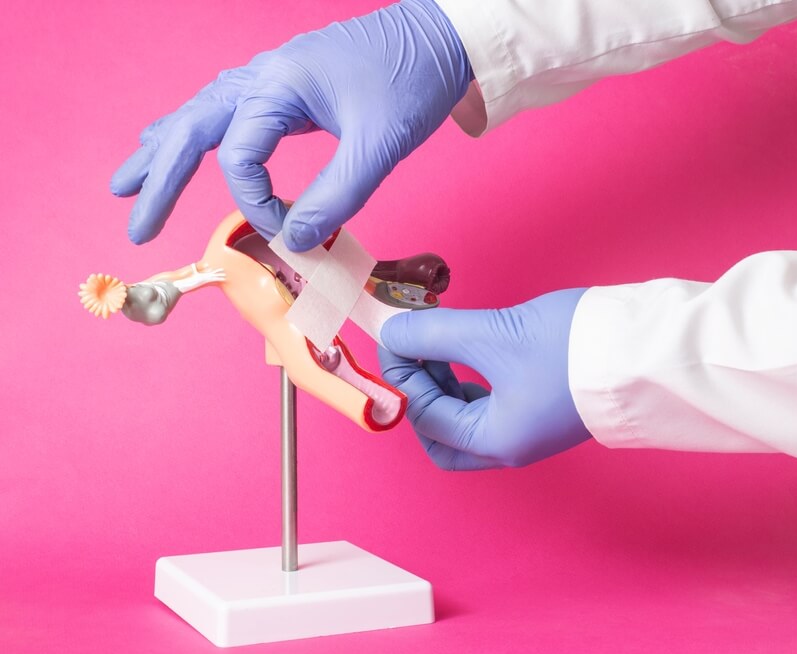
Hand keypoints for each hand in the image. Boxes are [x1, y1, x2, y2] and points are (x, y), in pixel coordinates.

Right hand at [111, 0, 470, 248]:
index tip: (288, 229)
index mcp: (280, 84)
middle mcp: (263, 77)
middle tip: (135, 224)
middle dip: (160, 178)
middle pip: (192, 127)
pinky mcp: (284, 89)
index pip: (239, 156)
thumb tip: (295, 241)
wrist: (438, 41)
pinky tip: (178, 145)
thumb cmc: (412, 82)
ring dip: (164, 152)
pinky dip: (196, 133)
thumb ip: (337, 197)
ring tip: (129, 182)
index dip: (256, 203)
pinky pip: (225, 112)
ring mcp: (270, 79)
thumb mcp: (379, 146)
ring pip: (200, 115)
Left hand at [378, 289, 592, 469]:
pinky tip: (472, 349)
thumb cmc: (576, 349)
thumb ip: (435, 333)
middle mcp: (512, 446)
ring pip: (466, 419)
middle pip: (442, 435)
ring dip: (445, 384)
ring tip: (443, 342)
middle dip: (421, 394)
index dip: (402, 374)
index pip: (425, 416)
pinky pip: (492, 405)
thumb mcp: (494, 335)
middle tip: (417, 351)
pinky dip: (472, 380)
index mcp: (497, 441)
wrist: (649, 347)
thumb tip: (393, 330)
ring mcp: (531, 430)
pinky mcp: (545, 408)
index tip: (397, 333)